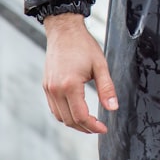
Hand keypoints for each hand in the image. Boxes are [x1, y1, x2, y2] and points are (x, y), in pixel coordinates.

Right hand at [42, 13, 117, 133]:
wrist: (64, 31)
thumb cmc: (83, 45)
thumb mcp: (100, 65)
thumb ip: (107, 88)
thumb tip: (113, 108)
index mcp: (69, 85)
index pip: (80, 116)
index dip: (93, 126)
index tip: (104, 128)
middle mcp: (55, 89)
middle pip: (69, 120)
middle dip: (85, 127)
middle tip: (99, 127)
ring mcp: (49, 88)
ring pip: (60, 116)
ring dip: (74, 122)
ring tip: (89, 122)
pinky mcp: (46, 86)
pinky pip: (54, 108)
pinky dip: (65, 114)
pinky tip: (76, 111)